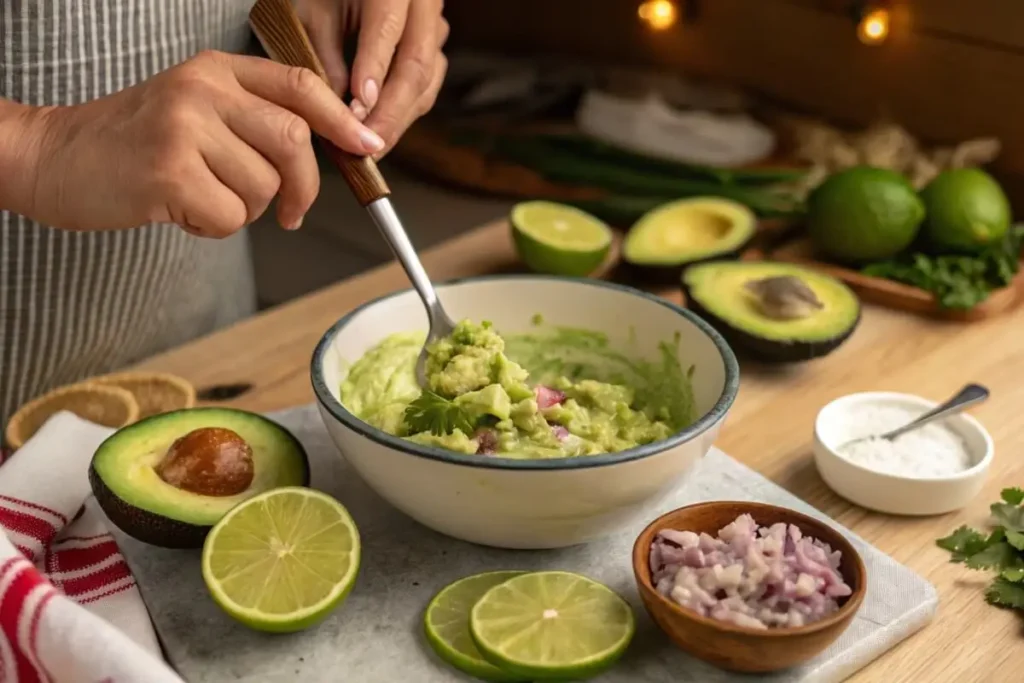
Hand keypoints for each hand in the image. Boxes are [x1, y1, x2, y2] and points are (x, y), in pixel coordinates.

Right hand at [28, 50, 385, 235]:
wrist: (53, 157)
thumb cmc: (131, 143)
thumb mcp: (194, 110)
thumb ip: (252, 120)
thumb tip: (326, 151)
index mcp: (215, 70)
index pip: (300, 86)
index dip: (341, 120)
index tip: (367, 146)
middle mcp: (202, 89)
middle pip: (295, 141)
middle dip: (302, 187)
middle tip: (291, 212)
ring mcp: (184, 127)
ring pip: (263, 186)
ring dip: (244, 209)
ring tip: (202, 198)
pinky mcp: (169, 171)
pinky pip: (231, 216)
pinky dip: (215, 228)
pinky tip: (182, 212)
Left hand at [297, 0, 447, 155]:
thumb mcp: (317, 11)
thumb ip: (325, 53)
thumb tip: (341, 108)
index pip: (387, 27)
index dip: (373, 69)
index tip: (357, 107)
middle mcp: (425, 5)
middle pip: (417, 64)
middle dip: (391, 111)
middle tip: (366, 144)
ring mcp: (436, 29)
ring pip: (427, 83)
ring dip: (399, 120)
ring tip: (370, 146)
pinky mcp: (436, 52)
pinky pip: (427, 89)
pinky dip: (403, 114)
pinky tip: (381, 131)